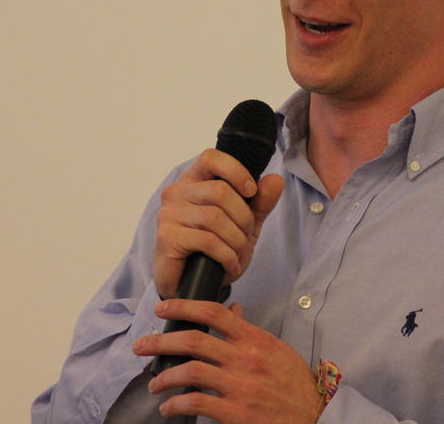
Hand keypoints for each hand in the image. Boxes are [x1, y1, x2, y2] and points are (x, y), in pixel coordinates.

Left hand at [133, 300, 323, 423]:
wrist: (314, 416)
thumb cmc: (294, 383)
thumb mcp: (274, 349)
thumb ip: (249, 331)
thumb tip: (232, 310)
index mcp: (254, 339)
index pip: (214, 312)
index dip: (183, 306)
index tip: (162, 308)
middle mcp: (244, 359)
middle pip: (193, 341)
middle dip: (160, 341)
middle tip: (140, 346)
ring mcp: (239, 386)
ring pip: (190, 372)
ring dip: (164, 377)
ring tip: (154, 383)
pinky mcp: (236, 412)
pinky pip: (196, 403)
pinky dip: (176, 404)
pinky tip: (169, 407)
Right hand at [153, 149, 284, 299]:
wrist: (192, 287)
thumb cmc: (214, 251)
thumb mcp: (245, 224)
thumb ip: (260, 202)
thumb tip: (276, 180)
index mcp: (194, 181)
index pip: (211, 158)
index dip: (236, 171)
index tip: (251, 191)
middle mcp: (177, 193)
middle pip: (220, 191)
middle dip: (243, 217)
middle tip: (246, 237)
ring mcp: (169, 214)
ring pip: (215, 217)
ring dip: (236, 240)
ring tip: (239, 255)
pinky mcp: (167, 238)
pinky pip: (207, 241)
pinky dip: (227, 256)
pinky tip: (230, 266)